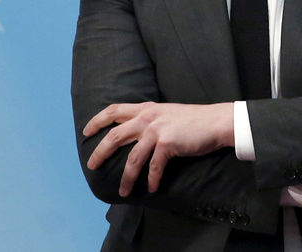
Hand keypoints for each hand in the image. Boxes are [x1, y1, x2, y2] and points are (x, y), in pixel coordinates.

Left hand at [83, 101, 233, 195]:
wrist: (215, 121)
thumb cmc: (194, 119)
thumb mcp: (167, 112)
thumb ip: (152, 119)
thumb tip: (138, 132)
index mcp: (146, 109)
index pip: (114, 110)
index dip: (98, 120)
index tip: (87, 131)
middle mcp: (148, 118)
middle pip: (115, 136)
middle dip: (100, 152)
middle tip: (92, 165)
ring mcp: (156, 131)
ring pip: (133, 158)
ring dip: (127, 177)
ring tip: (123, 191)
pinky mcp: (167, 144)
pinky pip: (154, 167)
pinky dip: (151, 179)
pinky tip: (151, 188)